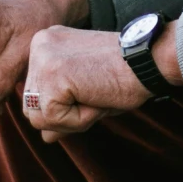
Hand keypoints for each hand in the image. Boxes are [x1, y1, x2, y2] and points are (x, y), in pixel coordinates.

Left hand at [20, 25, 155, 140]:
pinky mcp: (52, 75)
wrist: (151, 60)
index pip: (36, 94)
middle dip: (64, 115)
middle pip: (31, 107)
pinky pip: (54, 119)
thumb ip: (62, 111)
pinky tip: (97, 96)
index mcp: (46, 43)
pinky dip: (80, 119)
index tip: (92, 87)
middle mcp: (39, 46)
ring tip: (96, 95)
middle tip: (96, 95)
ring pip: (38, 117)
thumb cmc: (126, 75)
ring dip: (71, 119)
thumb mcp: (87, 93)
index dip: (65, 106)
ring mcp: (43, 59)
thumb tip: (45, 137)